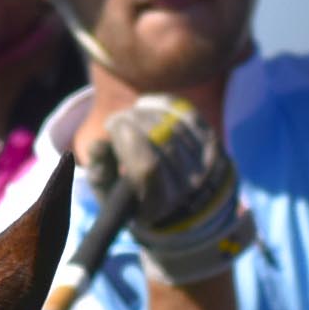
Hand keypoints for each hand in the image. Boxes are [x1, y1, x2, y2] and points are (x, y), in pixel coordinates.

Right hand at [76, 95, 253, 286]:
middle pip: (162, 139)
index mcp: (160, 205)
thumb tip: (97, 146)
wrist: (176, 202)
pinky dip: (163, 104)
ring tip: (129, 115)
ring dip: (145, 112)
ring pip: (173, 124)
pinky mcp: (211, 144)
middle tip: (117, 119)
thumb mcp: (109, 191)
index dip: (127, 137)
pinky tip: (145, 105)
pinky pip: (187, 113)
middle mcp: (188, 188)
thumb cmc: (133, 195)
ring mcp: (204, 165)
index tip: (110, 125)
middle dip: (133, 120)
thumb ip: (100, 172)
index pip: (149, 165)